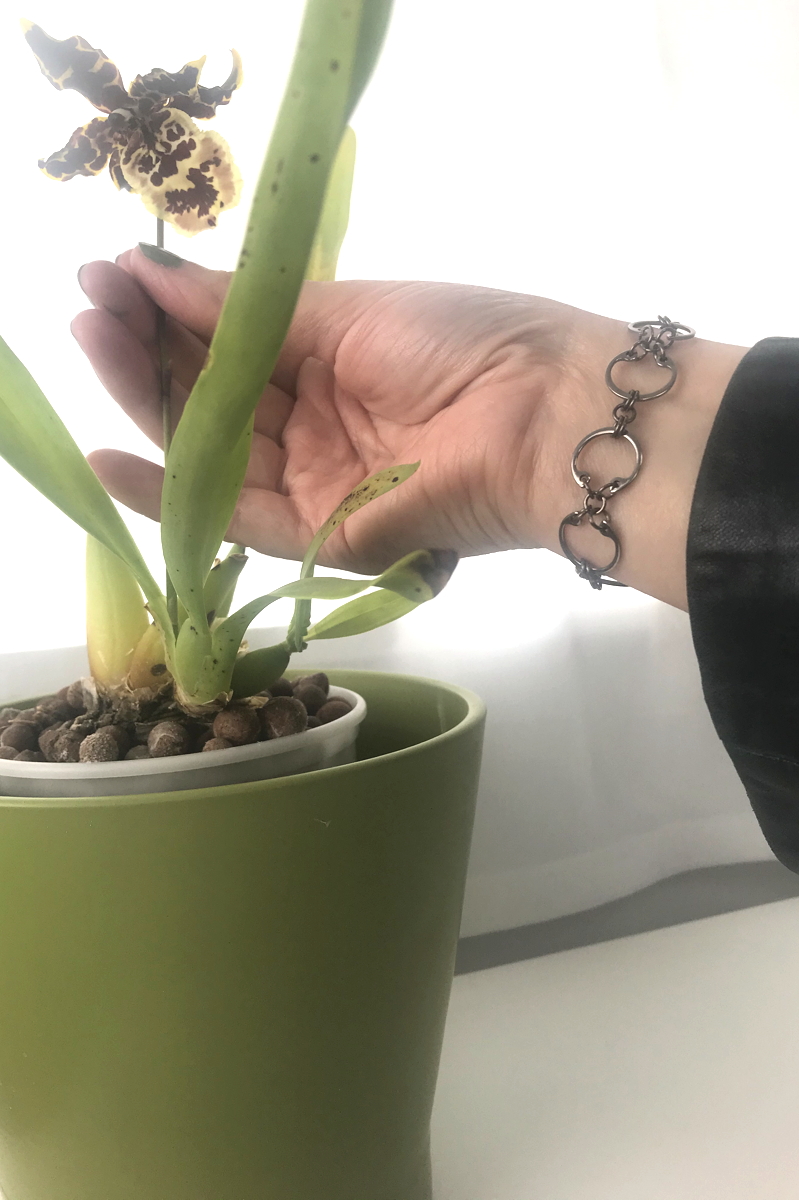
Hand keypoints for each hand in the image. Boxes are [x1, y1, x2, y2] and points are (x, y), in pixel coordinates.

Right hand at [73, 249, 746, 606]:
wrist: (544, 414)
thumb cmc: (461, 341)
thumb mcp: (346, 309)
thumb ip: (247, 309)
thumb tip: (154, 270)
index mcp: (327, 360)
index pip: (228, 343)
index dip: (168, 312)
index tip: (109, 276)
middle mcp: (315, 424)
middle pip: (212, 398)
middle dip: (146, 353)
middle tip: (88, 311)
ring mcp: (318, 483)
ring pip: (213, 452)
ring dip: (148, 405)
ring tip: (91, 345)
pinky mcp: (324, 537)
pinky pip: (237, 519)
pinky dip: (174, 495)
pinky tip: (111, 456)